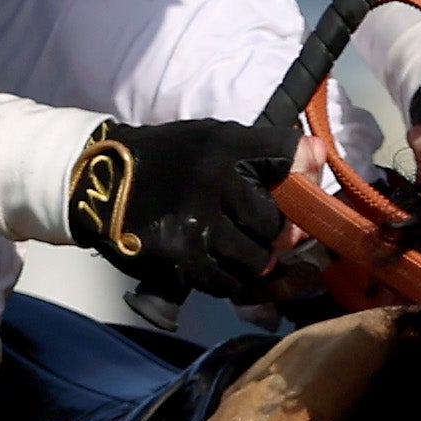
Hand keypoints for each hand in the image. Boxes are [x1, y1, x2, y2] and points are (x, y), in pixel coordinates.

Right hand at [69, 116, 301, 301]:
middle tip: (273, 236)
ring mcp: (196, 225)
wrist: (100, 181)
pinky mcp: (180, 258)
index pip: (285, 155)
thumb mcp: (213, 139)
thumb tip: (320, 156)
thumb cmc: (168, 158)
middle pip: (275, 223)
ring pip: (256, 259)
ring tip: (243, 250)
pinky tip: (220, 264)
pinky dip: (231, 278)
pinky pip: (226, 281)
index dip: (303, 176)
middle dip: (279, 234)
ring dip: (256, 260)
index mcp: (224, 147)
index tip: (304, 189)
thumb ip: (266, 150)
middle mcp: (213, 183)